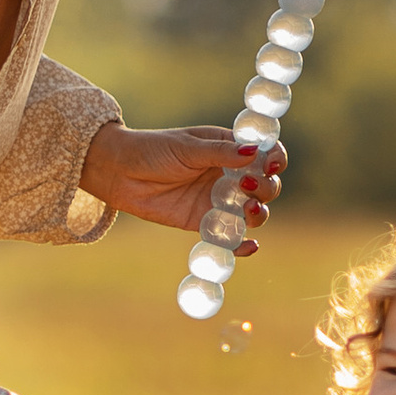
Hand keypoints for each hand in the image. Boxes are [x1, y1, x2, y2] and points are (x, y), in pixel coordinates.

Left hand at [79, 122, 284, 247]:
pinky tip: (249, 246)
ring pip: (253, 211)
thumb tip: (253, 152)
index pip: (265, 153)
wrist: (120, 174)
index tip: (272, 163)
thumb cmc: (153, 150)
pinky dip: (242, 244)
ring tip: (248, 211)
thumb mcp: (187, 147)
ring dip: (258, 213)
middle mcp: (229, 174)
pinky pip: (229, 236)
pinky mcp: (204, 223)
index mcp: (229, 148)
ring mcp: (219, 200)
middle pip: (265, 185)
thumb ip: (220, 152)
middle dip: (266, 188)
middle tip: (247, 187)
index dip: (275, 158)